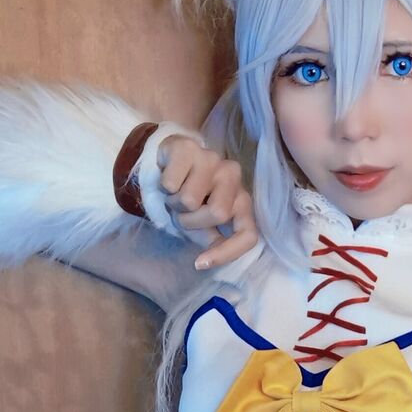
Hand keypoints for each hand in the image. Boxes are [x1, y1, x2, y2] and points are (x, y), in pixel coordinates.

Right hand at [155, 135, 258, 269]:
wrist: (166, 162)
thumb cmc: (188, 196)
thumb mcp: (200, 224)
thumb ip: (211, 240)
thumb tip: (204, 262)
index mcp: (242, 200)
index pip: (248, 234)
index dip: (227, 253)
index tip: (200, 263)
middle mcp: (233, 176)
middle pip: (217, 214)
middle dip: (191, 220)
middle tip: (183, 212)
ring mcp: (213, 159)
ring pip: (189, 200)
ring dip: (174, 204)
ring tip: (175, 194)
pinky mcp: (188, 148)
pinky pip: (170, 184)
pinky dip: (163, 188)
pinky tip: (168, 177)